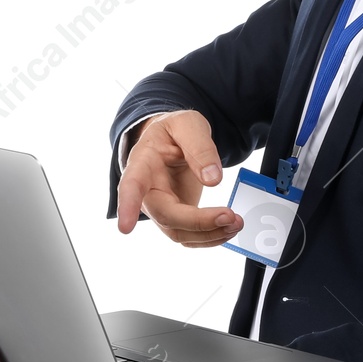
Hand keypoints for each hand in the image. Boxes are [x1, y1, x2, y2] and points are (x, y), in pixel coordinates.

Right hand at [115, 109, 242, 245]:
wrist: (173, 141)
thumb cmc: (174, 131)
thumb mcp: (188, 125)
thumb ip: (199, 147)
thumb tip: (212, 179)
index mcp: (142, 163)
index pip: (131, 185)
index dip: (128, 206)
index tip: (126, 228)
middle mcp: (147, 192)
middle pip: (165, 215)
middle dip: (197, 222)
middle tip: (229, 215)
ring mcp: (161, 208)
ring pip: (179, 232)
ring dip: (209, 233)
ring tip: (237, 222)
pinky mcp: (177, 217)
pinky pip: (190, 236)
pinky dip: (211, 237)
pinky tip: (229, 228)